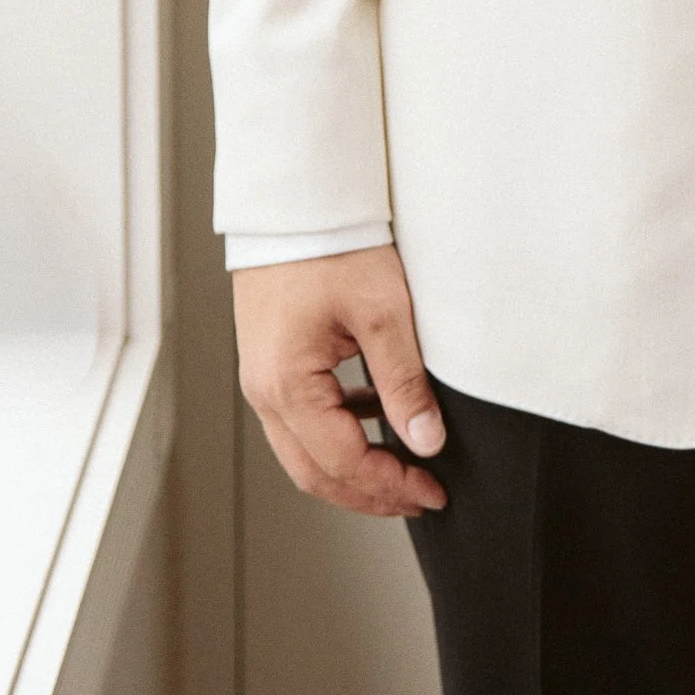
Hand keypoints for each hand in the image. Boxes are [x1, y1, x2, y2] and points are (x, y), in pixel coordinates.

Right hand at [233, 243, 448, 517]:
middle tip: (419, 497)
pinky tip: (374, 418)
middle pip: (314, 472)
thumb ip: (404, 383)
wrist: (296, 197)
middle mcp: (264, 389)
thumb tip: (426, 441)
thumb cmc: (333, 243)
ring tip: (403, 470)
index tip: (431, 490)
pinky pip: (302, 418)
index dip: (391, 486)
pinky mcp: (270, 360)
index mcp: (287, 384)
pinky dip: (338, 433)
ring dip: (353, 468)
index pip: (342, 463)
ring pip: (304, 451)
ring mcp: (262, 376)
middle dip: (369, 494)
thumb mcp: (384, 313)